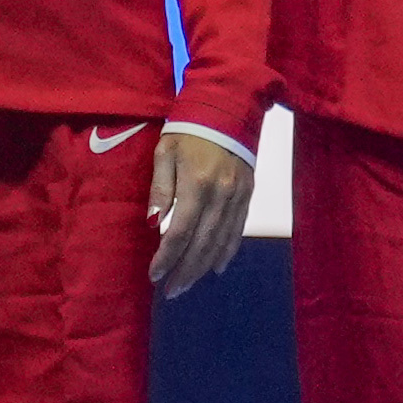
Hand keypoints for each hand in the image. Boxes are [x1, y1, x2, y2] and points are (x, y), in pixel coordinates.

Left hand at [148, 126, 253, 296]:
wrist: (228, 111)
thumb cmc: (186, 131)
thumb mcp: (164, 152)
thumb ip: (160, 188)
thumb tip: (154, 224)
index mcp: (197, 184)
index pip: (181, 231)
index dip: (167, 257)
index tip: (155, 275)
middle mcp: (222, 196)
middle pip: (203, 243)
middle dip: (185, 271)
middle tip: (170, 291)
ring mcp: (239, 198)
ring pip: (221, 242)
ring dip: (204, 267)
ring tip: (187, 284)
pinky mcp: (248, 196)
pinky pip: (238, 231)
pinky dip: (227, 252)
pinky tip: (216, 268)